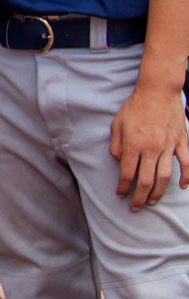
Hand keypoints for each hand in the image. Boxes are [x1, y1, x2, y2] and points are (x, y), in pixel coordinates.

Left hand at [110, 79, 188, 208]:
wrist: (158, 91)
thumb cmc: (135, 106)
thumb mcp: (117, 123)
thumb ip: (116, 145)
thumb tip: (118, 161)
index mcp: (133, 144)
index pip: (127, 173)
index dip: (123, 187)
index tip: (120, 195)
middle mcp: (151, 148)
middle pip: (146, 181)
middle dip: (139, 197)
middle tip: (135, 207)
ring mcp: (168, 147)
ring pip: (165, 177)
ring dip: (159, 192)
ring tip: (152, 201)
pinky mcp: (181, 142)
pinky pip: (186, 164)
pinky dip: (186, 177)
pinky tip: (183, 186)